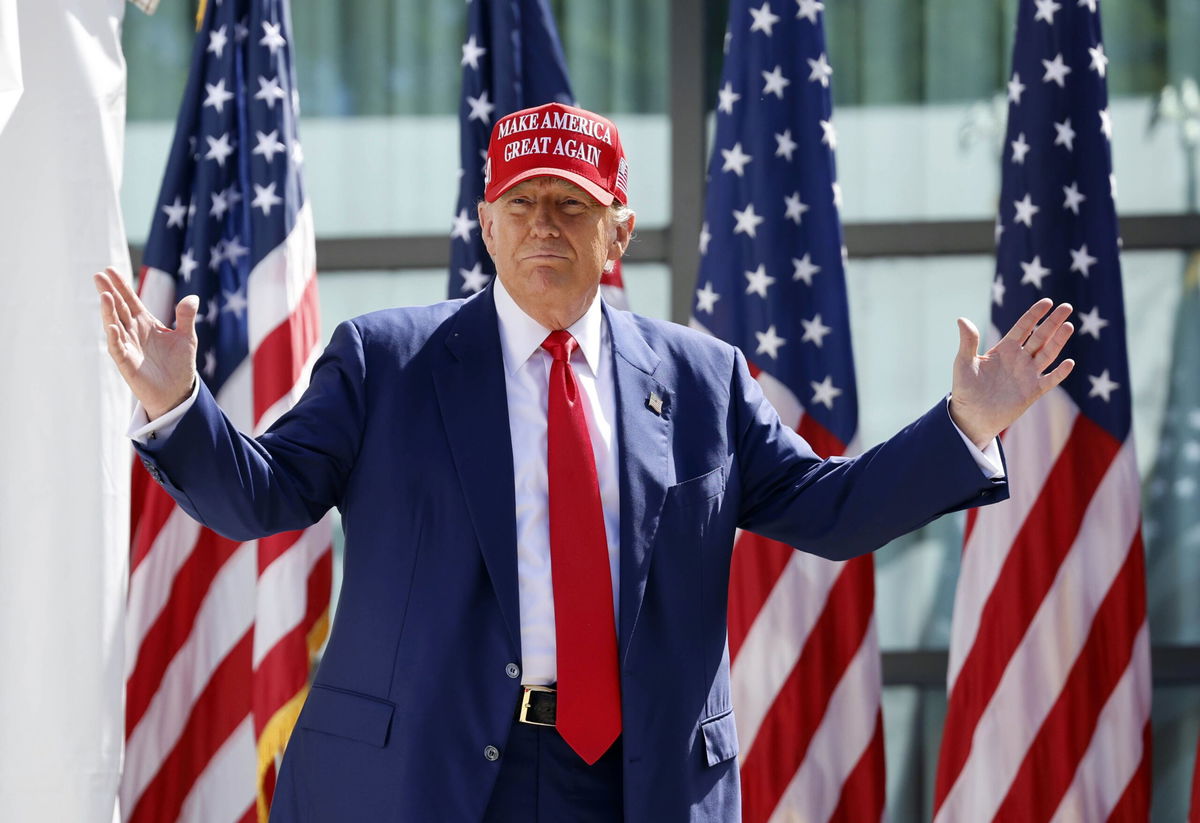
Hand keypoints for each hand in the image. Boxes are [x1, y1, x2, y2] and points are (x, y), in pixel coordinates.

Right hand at [94, 266, 198, 419]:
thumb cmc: (179, 365)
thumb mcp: (186, 338)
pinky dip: (114, 337)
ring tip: (105, 296)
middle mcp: (133, 332)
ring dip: (109, 312)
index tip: (110, 269)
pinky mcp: (127, 364)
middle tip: (98, 276)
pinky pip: (118, 348)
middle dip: (109, 292)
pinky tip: (112, 326)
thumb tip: (193, 297)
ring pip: (115, 325)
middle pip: (118, 309)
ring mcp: (128, 347)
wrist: (177, 393)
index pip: (130, 300)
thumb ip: (186, 318)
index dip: (121, 286)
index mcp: (146, 323)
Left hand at [948, 298, 1074, 448]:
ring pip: (1048, 354)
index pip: (1023, 327)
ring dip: (1058, 341)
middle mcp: (1019, 359)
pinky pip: (1050, 380)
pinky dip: (1060, 373)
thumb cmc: (965, 388)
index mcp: (1004, 349)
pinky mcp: (1032, 392)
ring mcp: (1027, 374)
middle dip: (1053, 322)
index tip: (1047, 302)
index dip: (1035, 314)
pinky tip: (1069, 362)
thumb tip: (961, 319)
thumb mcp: (964, 362)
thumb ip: (968, 342)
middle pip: (1040, 336)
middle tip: (1066, 307)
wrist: (970, 416)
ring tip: (1068, 326)